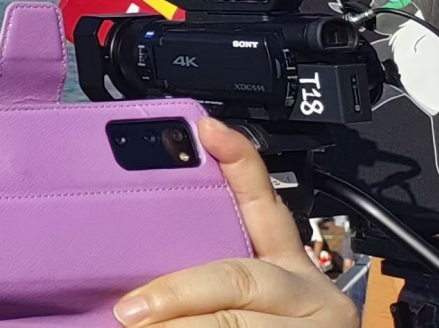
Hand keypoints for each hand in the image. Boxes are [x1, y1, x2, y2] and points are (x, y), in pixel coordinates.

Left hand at [113, 118, 354, 327]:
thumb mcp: (250, 299)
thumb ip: (208, 271)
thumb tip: (129, 278)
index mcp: (292, 267)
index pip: (266, 205)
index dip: (240, 164)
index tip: (206, 129)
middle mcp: (309, 295)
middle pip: (238, 279)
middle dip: (178, 293)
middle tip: (129, 311)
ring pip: (236, 325)